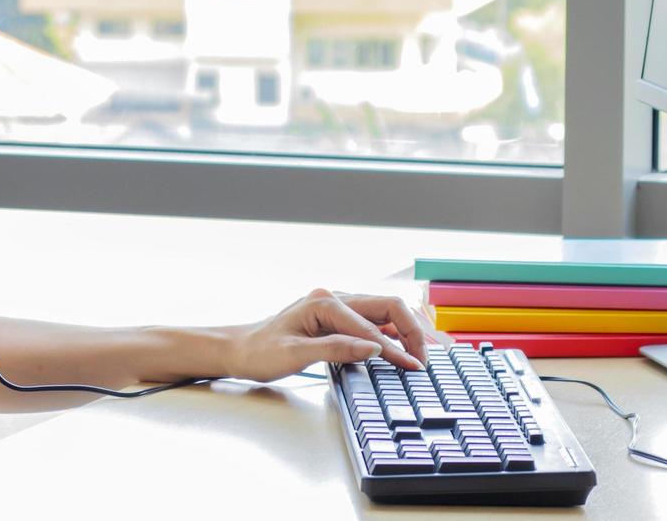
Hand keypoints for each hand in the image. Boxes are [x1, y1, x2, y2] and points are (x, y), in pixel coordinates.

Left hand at [222, 288, 452, 382]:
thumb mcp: (294, 355)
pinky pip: (373, 321)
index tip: (414, 368)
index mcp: (324, 302)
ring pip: (384, 311)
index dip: (396, 347)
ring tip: (425, 352)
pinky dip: (393, 333)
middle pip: (387, 306)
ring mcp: (337, 307)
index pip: (372, 324)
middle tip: (426, 359)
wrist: (240, 350)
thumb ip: (336, 349)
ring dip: (406, 330)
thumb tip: (374, 348)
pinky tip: (404, 347)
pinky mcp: (338, 319)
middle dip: (411, 331)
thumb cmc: (261, 353)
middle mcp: (334, 298)